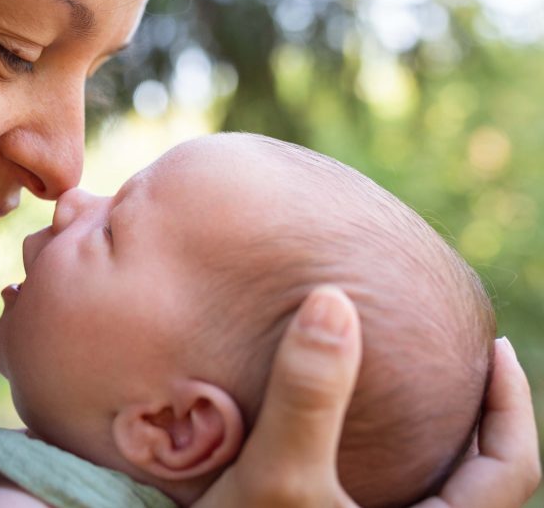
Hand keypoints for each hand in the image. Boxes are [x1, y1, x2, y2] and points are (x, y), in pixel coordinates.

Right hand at [192, 286, 541, 507]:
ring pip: (437, 494)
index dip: (511, 402)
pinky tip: (355, 431)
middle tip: (460, 361)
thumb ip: (308, 394)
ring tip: (413, 391)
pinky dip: (394, 457)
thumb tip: (331, 301)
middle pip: (483, 482)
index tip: (490, 345)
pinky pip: (396, 496)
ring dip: (435, 440)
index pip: (512, 468)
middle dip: (478, 417)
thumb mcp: (277, 475)